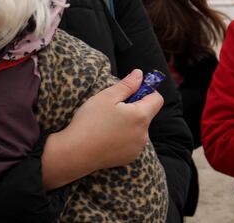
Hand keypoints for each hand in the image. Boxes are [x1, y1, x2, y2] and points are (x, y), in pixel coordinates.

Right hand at [42, 69, 162, 188]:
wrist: (76, 153)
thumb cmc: (90, 121)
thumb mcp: (107, 97)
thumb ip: (127, 85)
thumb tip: (139, 74)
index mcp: (141, 116)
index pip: (157, 99)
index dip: (146, 91)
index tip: (130, 91)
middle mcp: (144, 134)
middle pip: (146, 114)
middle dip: (133, 108)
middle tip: (112, 108)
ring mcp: (137, 148)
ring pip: (138, 128)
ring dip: (128, 123)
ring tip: (107, 123)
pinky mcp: (129, 157)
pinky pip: (131, 142)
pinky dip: (123, 137)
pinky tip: (106, 136)